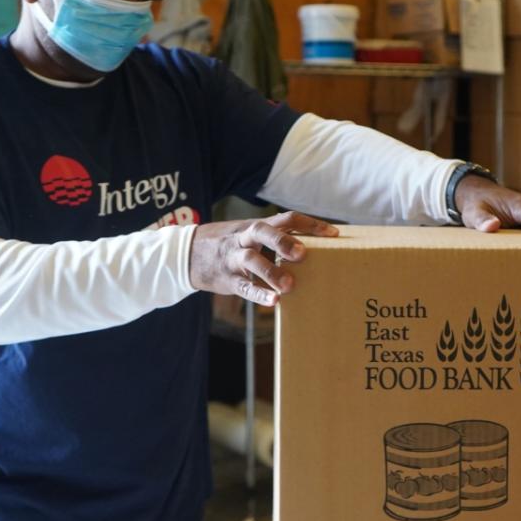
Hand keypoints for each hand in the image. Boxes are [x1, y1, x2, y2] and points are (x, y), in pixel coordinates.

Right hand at [189, 211, 338, 306]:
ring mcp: (233, 257)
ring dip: (271, 271)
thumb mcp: (249, 234)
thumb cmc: (231, 245)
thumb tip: (313, 246)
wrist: (187, 253)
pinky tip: (273, 301)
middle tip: (303, 254)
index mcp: (256, 226)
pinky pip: (242, 285)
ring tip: (290, 286)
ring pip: (251, 259)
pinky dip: (258, 293)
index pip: (285, 218)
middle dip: (283, 241)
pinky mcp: (226, 278)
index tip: (334, 233)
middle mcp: (244, 238)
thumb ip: (275, 238)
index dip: (310, 224)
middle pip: (263, 231)